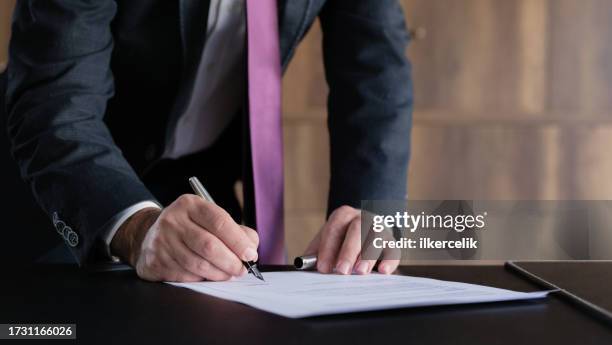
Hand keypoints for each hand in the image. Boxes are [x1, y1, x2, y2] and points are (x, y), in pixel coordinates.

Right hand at [111, 194, 258, 281]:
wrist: (150, 235)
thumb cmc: (190, 228)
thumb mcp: (210, 220)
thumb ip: (236, 231)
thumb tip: (251, 249)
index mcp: (191, 205)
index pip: (219, 221)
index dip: (238, 241)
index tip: (250, 254)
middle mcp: (173, 220)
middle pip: (209, 246)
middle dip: (231, 262)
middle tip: (242, 269)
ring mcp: (161, 241)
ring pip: (198, 264)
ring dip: (219, 274)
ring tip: (228, 274)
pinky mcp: (155, 262)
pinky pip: (185, 276)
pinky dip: (201, 279)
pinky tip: (207, 276)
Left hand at [303, 206, 399, 274]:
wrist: (365, 227)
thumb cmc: (341, 238)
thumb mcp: (326, 240)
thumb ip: (315, 252)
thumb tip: (302, 265)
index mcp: (343, 215)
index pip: (335, 228)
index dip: (328, 248)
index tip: (323, 267)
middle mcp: (363, 217)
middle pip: (357, 230)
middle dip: (348, 251)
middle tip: (341, 270)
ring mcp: (379, 227)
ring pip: (377, 237)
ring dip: (368, 256)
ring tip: (360, 272)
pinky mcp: (391, 240)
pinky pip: (393, 249)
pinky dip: (390, 260)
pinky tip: (383, 271)